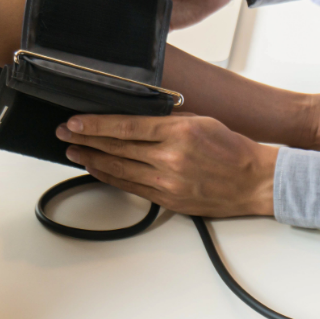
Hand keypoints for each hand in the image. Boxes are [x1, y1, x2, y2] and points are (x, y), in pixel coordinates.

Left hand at [55, 114, 275, 217]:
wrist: (254, 182)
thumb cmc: (233, 150)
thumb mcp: (202, 122)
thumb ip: (168, 120)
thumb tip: (137, 118)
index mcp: (179, 133)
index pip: (126, 127)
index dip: (96, 125)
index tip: (75, 122)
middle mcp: (170, 159)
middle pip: (117, 148)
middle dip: (86, 140)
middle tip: (65, 134)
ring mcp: (168, 182)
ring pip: (120, 170)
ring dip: (93, 160)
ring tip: (75, 152)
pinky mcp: (169, 200)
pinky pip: (132, 188)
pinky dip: (111, 178)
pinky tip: (98, 170)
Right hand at [97, 0, 258, 29]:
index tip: (79, 0)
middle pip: (108, 4)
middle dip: (99, 14)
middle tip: (92, 23)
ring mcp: (147, 7)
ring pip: (124, 22)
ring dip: (118, 30)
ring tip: (109, 36)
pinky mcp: (161, 24)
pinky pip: (146, 35)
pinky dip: (139, 41)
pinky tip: (134, 45)